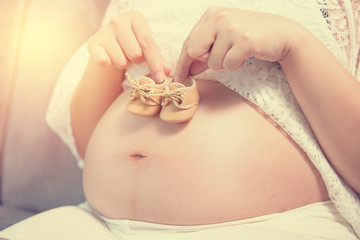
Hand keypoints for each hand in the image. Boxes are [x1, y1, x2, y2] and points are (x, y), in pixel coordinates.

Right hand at [87, 11, 169, 82]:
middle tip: (133, 57)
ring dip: (124, 63)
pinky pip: (104, 62)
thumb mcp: (146, 45)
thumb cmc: (132, 43)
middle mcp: (118, 21)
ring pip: (121, 61)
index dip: (155, 63)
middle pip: (135, 54)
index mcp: (135, 18)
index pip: (148, 43)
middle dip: (137, 61)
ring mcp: (104, 31)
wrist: (108, 41)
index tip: (161, 77)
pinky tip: (110, 58)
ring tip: (122, 56)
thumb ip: (157, 58)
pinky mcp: (93, 43)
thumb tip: (166, 72)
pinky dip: (109, 65)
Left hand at [175, 6, 301, 81]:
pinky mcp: (244, 41)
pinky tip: (245, 54)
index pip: (188, 42)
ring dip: (225, 63)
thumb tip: (188, 70)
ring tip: (238, 52)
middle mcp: (219, 17)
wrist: (282, 34)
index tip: (179, 77)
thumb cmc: (250, 37)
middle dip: (206, 61)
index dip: (182, 62)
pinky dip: (236, 65)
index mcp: (211, 14)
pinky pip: (228, 64)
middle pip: (194, 51)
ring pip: (213, 62)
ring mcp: (231, 28)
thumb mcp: (224, 38)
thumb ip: (205, 51)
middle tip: (223, 56)